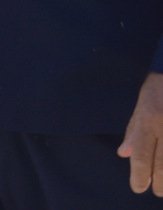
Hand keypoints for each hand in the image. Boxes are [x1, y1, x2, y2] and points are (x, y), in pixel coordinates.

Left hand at [119, 71, 162, 194]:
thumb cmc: (157, 92)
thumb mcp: (139, 108)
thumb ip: (133, 133)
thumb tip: (124, 154)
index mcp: (148, 121)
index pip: (142, 154)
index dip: (139, 174)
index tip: (138, 187)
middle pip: (162, 162)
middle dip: (159, 181)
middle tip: (156, 191)